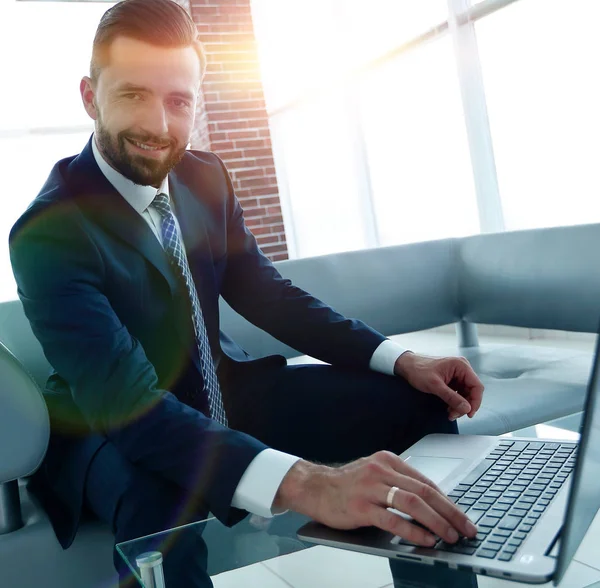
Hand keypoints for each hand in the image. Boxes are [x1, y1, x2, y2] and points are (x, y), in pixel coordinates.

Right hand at [274, 451, 477, 546]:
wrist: (315, 487)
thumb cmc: (347, 484)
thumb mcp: (375, 474)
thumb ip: (399, 482)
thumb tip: (432, 503)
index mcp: (388, 460)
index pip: (426, 481)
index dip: (448, 501)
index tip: (462, 517)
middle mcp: (381, 470)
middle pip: (424, 491)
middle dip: (450, 512)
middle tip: (466, 529)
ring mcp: (370, 487)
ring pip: (412, 503)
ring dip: (436, 522)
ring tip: (450, 536)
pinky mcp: (360, 506)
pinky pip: (393, 519)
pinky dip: (413, 531)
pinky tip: (426, 540)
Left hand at [394, 352, 483, 420]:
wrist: (406, 366)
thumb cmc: (419, 370)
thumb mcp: (435, 386)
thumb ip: (452, 397)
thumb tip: (466, 408)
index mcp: (461, 365)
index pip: (477, 386)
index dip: (475, 401)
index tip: (469, 414)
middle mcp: (461, 369)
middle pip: (472, 391)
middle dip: (465, 405)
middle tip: (454, 415)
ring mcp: (457, 374)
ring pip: (465, 394)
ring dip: (459, 405)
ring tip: (450, 413)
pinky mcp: (452, 380)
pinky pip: (458, 393)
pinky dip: (454, 402)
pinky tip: (448, 408)